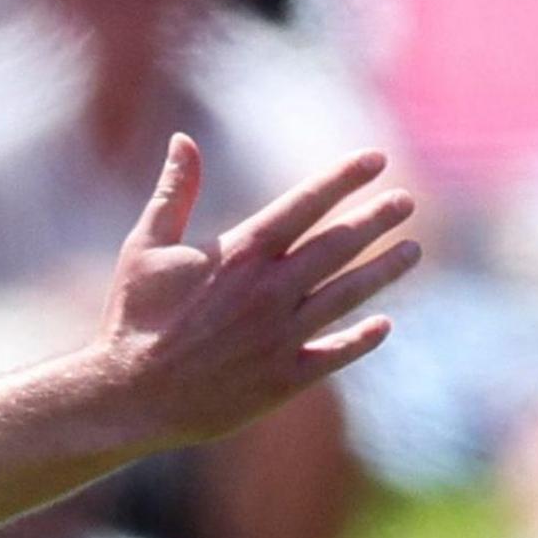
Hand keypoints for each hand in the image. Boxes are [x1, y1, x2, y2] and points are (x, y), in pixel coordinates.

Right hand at [89, 136, 419, 453]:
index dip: (345, 178)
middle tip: (404, 203)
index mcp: (240, 254)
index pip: (308, 203)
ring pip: (350, 293)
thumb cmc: (131, 320)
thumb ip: (173, 193)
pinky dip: (365, 337)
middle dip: (378, 218)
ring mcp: (282, 335)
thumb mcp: (144, 249)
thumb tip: (182, 139)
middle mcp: (270, 290)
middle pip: (341, 243)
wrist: (125, 398)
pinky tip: (383, 324)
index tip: (377, 159)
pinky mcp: (284, 378)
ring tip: (411, 251)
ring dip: (386, 268)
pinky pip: (338, 352)